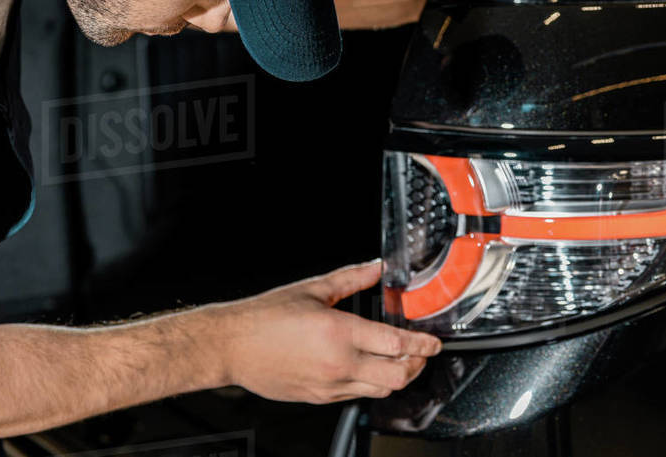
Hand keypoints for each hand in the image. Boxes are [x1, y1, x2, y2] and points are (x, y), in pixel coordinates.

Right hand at [216, 260, 441, 402]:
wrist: (231, 346)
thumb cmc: (264, 318)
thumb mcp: (312, 289)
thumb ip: (351, 277)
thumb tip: (376, 267)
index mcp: (339, 333)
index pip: (397, 344)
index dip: (423, 344)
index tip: (434, 342)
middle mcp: (338, 364)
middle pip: (397, 376)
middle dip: (417, 365)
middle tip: (421, 352)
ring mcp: (329, 385)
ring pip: (380, 390)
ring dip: (396, 377)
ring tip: (399, 361)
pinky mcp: (318, 398)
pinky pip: (356, 395)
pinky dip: (371, 384)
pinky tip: (368, 369)